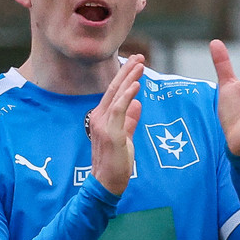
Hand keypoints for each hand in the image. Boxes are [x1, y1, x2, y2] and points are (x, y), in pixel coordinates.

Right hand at [89, 55, 143, 194]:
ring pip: (117, 95)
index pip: (114, 93)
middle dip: (127, 71)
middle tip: (139, 56)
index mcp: (102, 118)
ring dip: (129, 78)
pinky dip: (128, 96)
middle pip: (114, 88)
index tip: (136, 64)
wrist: (106, 183)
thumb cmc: (115, 164)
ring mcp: (103, 124)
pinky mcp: (110, 132)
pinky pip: (119, 109)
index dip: (125, 77)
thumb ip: (130, 121)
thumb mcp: (125, 138)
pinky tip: (136, 85)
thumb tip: (138, 104)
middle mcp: (99, 117)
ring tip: (140, 64)